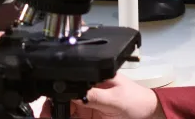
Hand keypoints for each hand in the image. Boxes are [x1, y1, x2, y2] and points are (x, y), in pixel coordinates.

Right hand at [40, 75, 164, 118]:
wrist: (148, 116)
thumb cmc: (137, 100)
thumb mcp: (116, 98)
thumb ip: (95, 96)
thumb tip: (74, 94)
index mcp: (92, 79)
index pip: (67, 84)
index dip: (55, 94)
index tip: (48, 104)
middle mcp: (86, 91)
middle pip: (60, 99)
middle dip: (51, 107)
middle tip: (45, 115)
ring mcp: (86, 106)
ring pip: (63, 111)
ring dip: (55, 114)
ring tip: (48, 117)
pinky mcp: (88, 117)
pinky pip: (72, 118)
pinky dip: (64, 117)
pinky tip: (58, 117)